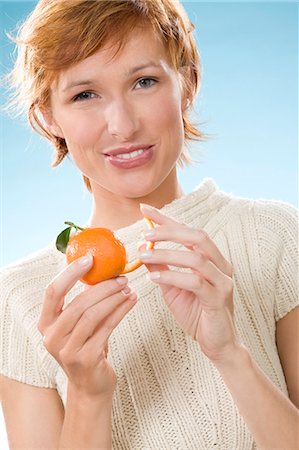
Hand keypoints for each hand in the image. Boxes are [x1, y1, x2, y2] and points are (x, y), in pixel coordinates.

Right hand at [38, 254, 136, 398]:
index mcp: (45, 323)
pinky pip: (107, 328)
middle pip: (78, 303)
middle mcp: (51, 337)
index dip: (70, 273)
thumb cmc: (86, 346)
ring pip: (93, 315)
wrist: (90, 385)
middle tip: (122, 277)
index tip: (90, 259)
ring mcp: (67, 350)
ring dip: (114, 298)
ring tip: (129, 288)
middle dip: (103, 287)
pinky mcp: (86, 359)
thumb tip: (101, 269)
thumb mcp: (78, 324)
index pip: (53, 291)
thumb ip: (82, 301)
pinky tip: (132, 301)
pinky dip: (121, 311)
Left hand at [139, 204, 240, 362]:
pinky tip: (153, 278)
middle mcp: (220, 265)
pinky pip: (195, 282)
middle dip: (169, 231)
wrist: (216, 343)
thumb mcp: (173, 288)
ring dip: (166, 254)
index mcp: (210, 259)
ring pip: (195, 258)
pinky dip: (172, 276)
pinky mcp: (218, 298)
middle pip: (197, 236)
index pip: (188, 231)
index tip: (144, 209)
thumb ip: (161, 268)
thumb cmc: (196, 313)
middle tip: (145, 234)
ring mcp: (222, 281)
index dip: (166, 219)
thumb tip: (143, 249)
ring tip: (143, 255)